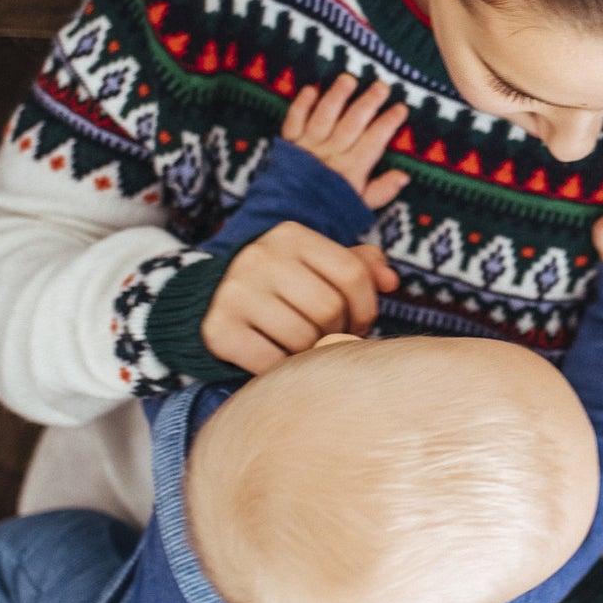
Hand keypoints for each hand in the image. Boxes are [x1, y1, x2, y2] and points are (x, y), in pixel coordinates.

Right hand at [203, 222, 398, 374]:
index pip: (352, 274)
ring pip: (302, 338)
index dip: (366, 307)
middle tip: (327, 337)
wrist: (210, 298)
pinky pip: (270, 362)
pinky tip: (279, 358)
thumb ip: (359, 266)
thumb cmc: (282, 283)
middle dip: (337, 331)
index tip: (359, 323)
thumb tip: (391, 281)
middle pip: (329, 308)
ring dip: (311, 352)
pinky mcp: (218, 328)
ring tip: (304, 346)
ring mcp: (235, 292)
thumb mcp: (316, 263)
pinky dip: (282, 368)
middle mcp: (260, 258)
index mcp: (291, 235)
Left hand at [282, 74, 411, 208]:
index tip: (401, 108)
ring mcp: (309, 146)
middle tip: (381, 85)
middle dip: (368, 103)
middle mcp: (331, 153)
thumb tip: (404, 176)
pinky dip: (301, 105)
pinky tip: (311, 89)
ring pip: (325, 116)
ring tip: (348, 79)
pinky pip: (294, 121)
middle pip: (352, 123)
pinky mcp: (289, 144)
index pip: (374, 140)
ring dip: (337, 96)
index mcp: (352, 169)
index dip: (388, 123)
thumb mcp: (360, 206)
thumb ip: (382, 190)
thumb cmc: (330, 211)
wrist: (288, 219)